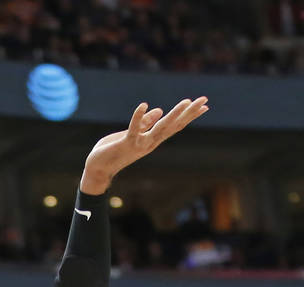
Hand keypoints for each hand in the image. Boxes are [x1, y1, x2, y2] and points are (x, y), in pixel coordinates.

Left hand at [80, 97, 208, 194]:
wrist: (98, 169)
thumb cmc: (114, 151)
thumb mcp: (131, 134)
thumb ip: (145, 123)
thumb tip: (159, 110)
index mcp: (152, 139)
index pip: (174, 126)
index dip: (189, 116)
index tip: (204, 106)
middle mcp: (149, 143)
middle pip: (173, 126)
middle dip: (189, 113)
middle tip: (204, 100)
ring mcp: (139, 144)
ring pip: (160, 128)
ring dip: (174, 115)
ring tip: (186, 102)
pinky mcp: (125, 143)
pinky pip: (134, 129)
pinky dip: (138, 117)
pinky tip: (144, 104)